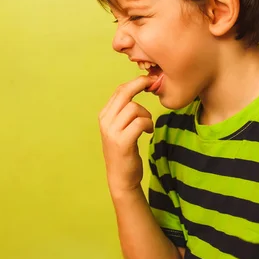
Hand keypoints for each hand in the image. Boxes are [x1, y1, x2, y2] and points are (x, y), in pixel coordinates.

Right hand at [98, 75, 156, 195]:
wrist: (121, 178)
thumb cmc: (124, 151)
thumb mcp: (119, 128)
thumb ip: (124, 111)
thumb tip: (137, 87)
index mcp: (104, 116)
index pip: (119, 91)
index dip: (135, 82)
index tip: (148, 80)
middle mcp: (105, 122)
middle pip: (125, 94)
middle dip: (141, 85)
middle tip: (153, 83)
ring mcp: (112, 132)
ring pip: (134, 108)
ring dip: (146, 115)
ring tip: (147, 125)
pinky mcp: (123, 142)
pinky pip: (140, 123)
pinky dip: (148, 124)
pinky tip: (148, 131)